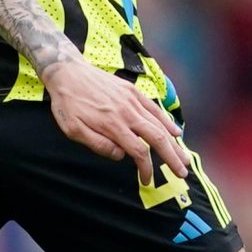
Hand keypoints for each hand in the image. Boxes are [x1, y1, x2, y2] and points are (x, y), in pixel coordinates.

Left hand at [40, 59, 191, 183]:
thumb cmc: (68, 104)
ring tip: (183, 158)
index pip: (138, 151)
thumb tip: (121, 155)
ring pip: (159, 124)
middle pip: (157, 138)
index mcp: (113, 125)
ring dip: (174, 143)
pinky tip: (176, 132)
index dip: (146, 168)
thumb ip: (98, 144)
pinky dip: (167, 121)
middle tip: (182, 173)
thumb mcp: (73, 130)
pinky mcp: (133, 91)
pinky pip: (154, 108)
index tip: (147, 180)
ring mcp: (132, 100)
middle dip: (171, 158)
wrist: (68, 72)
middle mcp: (128, 113)